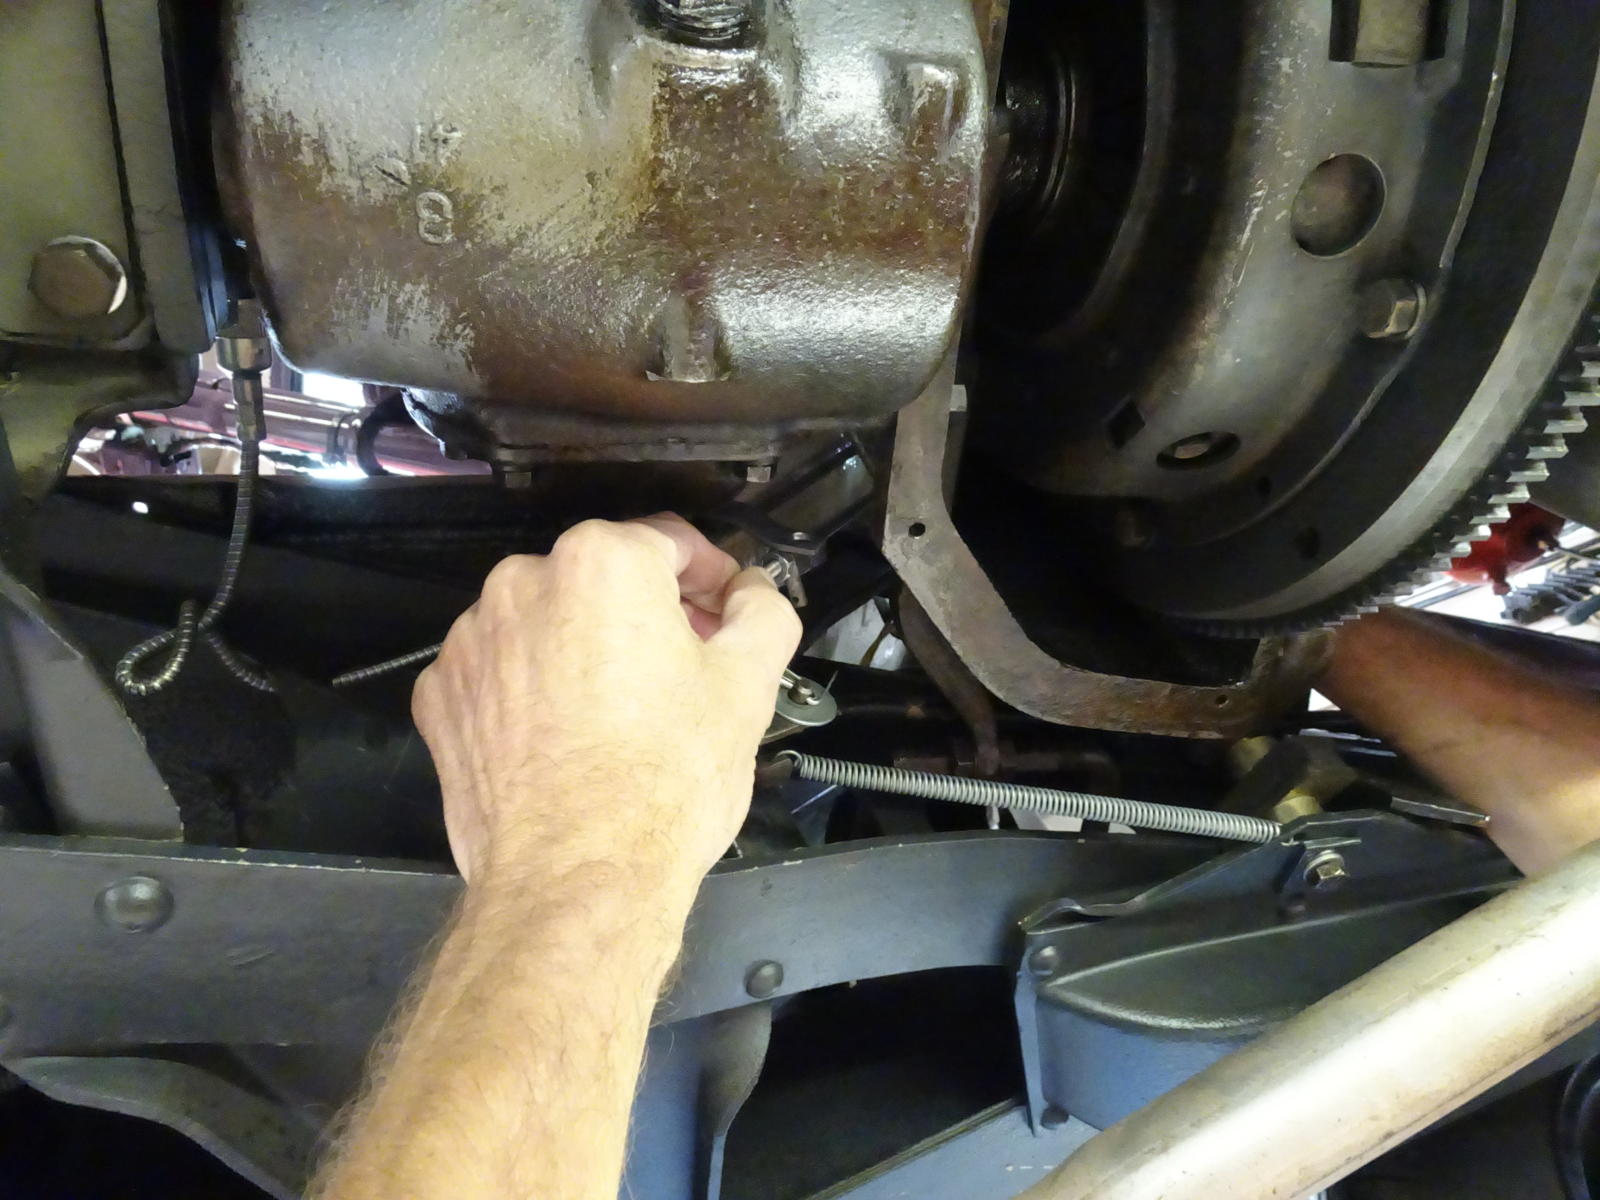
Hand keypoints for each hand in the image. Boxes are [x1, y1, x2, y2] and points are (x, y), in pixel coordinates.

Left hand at [411, 514, 799, 890]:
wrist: (577, 879)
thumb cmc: (661, 784)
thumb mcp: (747, 686)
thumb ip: (762, 613)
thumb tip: (753, 592)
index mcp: (603, 563)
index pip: (670, 542)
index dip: (710, 579)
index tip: (723, 614)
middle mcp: (524, 584)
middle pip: (603, 580)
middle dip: (647, 615)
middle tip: (684, 673)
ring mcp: (473, 641)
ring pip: (547, 623)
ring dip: (584, 650)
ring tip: (623, 717)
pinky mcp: (442, 696)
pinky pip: (500, 672)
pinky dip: (532, 691)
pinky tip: (569, 739)